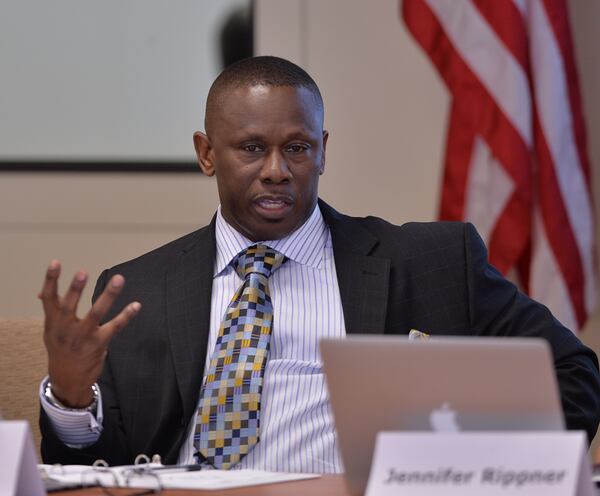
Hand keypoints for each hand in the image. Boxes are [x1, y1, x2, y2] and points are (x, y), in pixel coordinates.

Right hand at [39, 260, 140, 407]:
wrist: (68, 379)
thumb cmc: (61, 349)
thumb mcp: (51, 331)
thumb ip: (51, 311)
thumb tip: (41, 292)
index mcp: (53, 322)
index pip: (49, 298)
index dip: (51, 280)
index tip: (55, 262)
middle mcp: (65, 329)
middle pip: (69, 306)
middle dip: (75, 289)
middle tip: (82, 272)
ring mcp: (82, 337)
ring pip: (96, 313)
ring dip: (108, 296)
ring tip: (118, 279)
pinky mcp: (98, 344)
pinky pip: (114, 327)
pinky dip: (126, 315)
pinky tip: (136, 305)